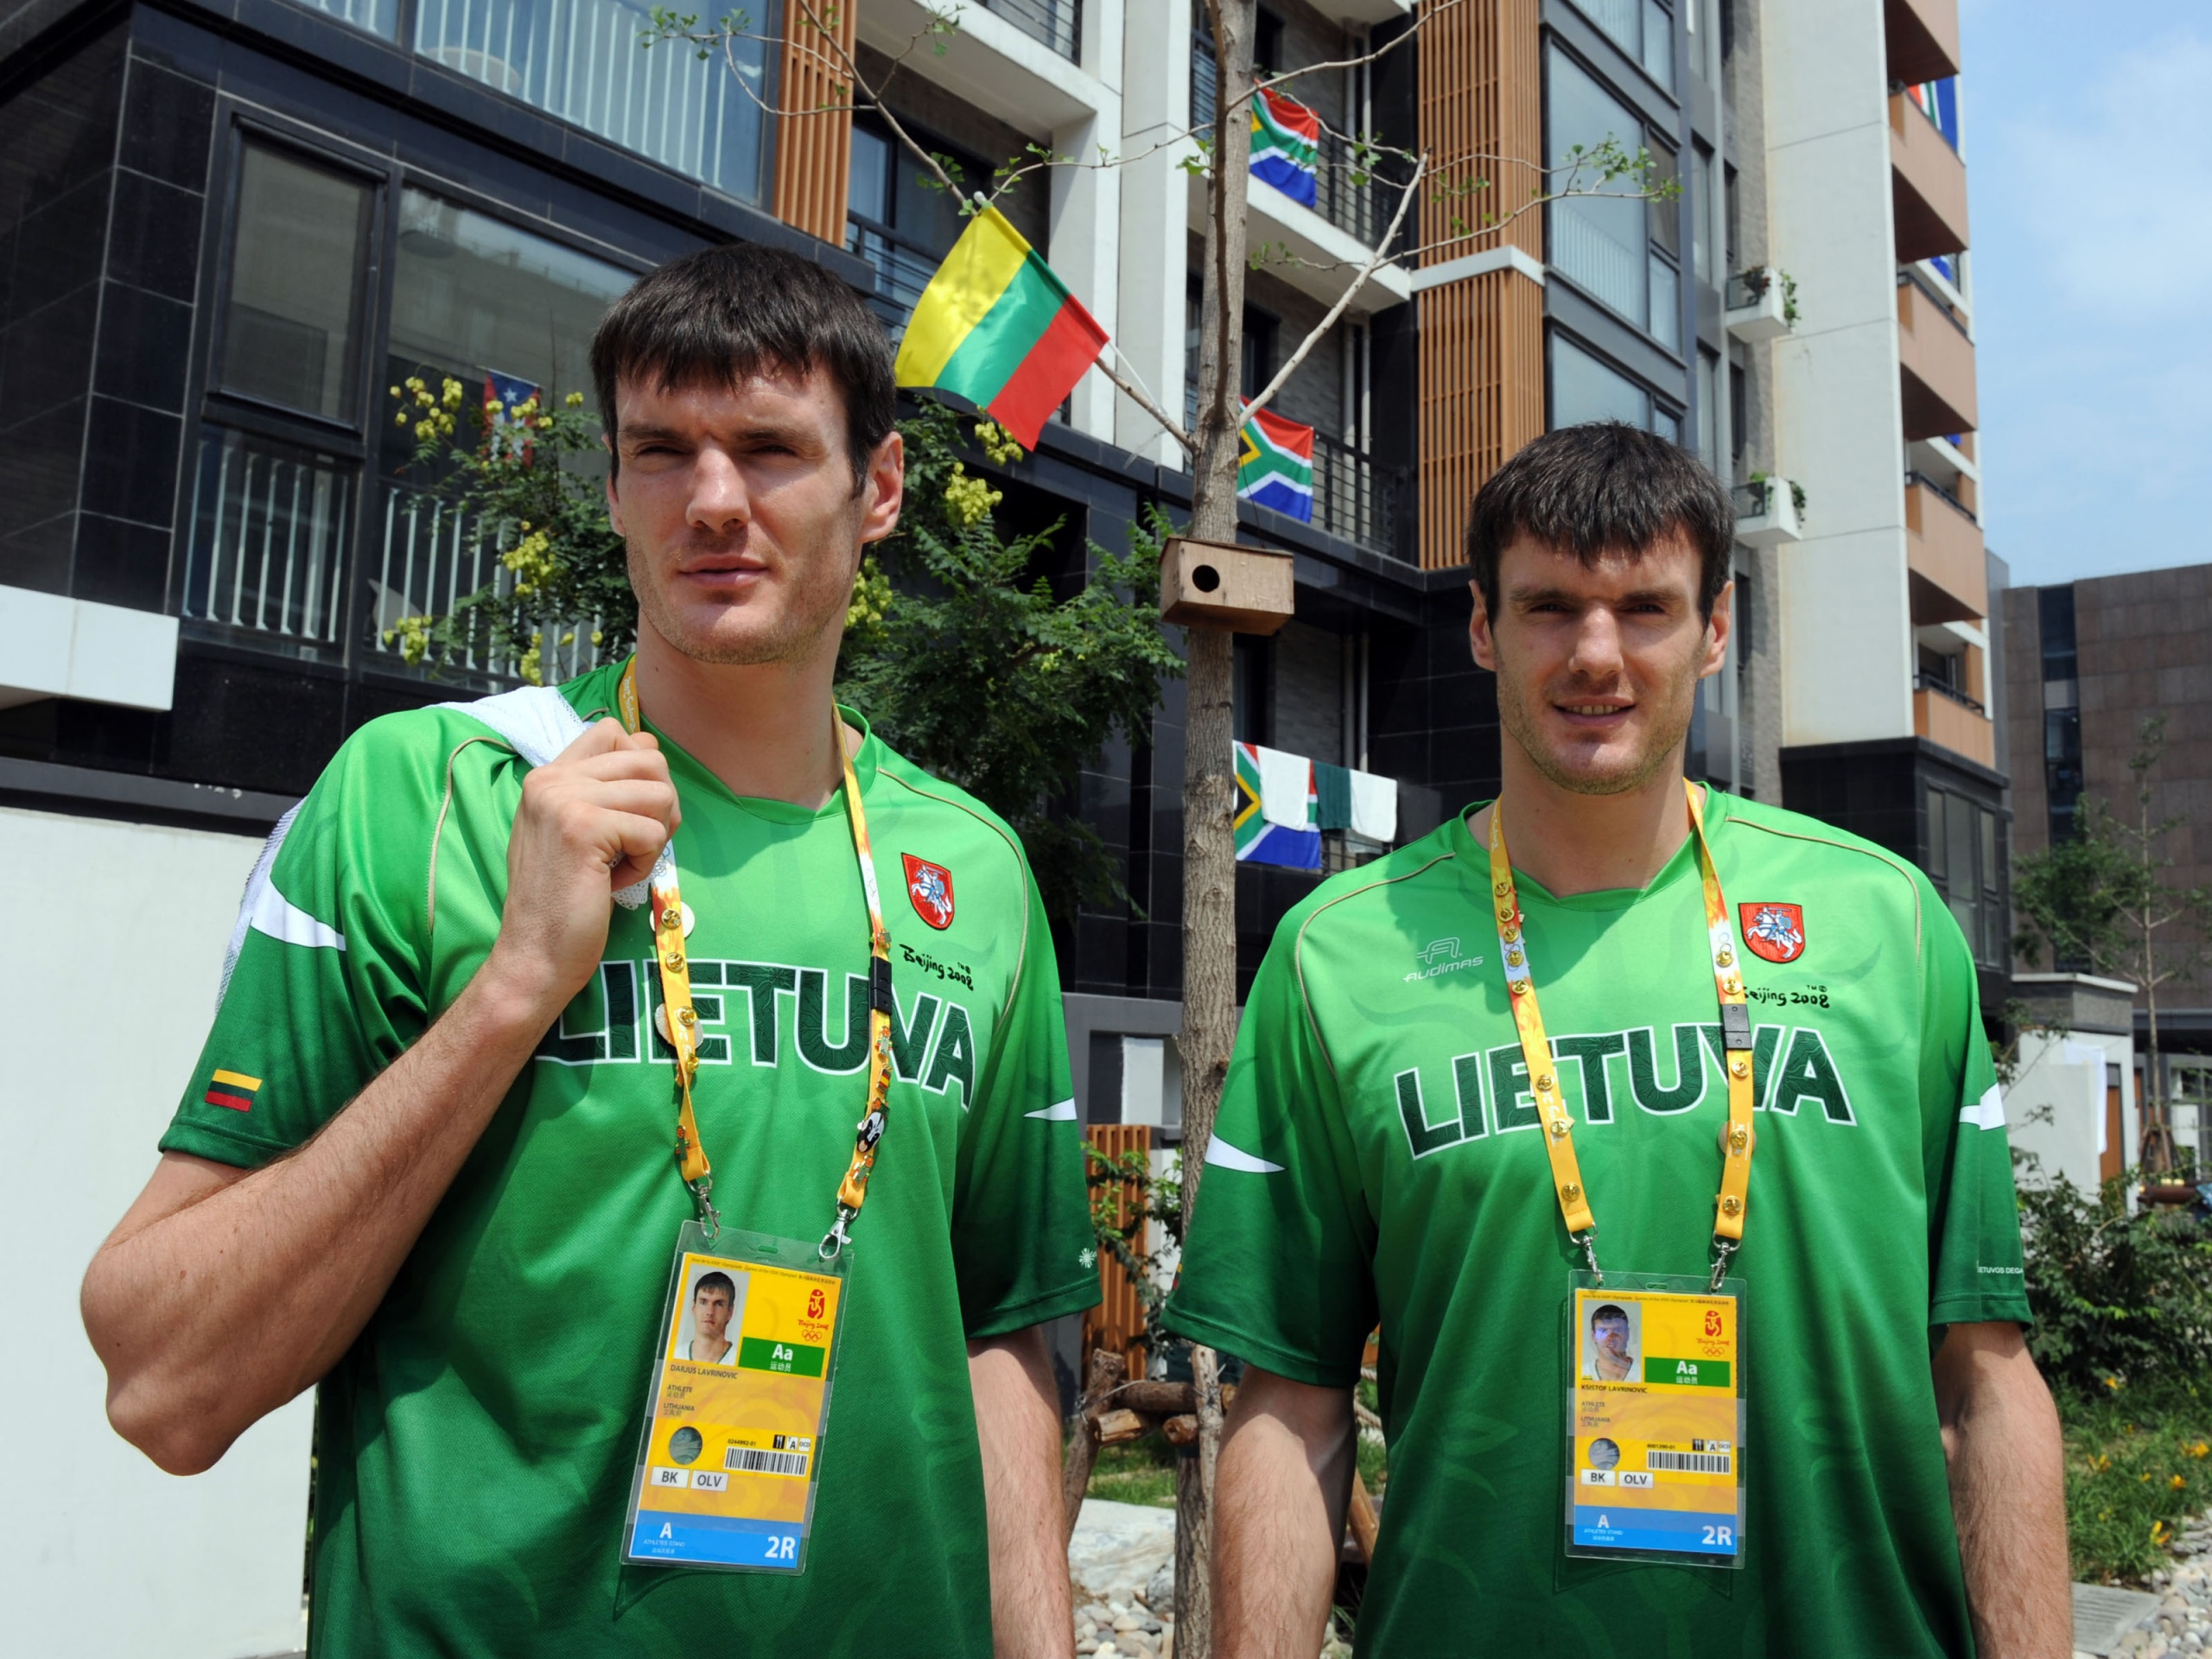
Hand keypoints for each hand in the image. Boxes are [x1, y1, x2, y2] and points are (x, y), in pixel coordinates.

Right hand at [484, 719, 679, 1017]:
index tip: (627, 813)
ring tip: (622, 864)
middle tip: (635, 844)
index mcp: (548, 775)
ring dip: (656, 836)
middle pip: (649, 758)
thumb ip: (602, 790)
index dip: (641, 768)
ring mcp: (564, 800)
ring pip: (660, 793)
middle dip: (661, 805)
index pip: (615, 733)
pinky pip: (652, 832)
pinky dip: (646, 863)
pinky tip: (614, 882)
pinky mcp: (582, 829)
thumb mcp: (576, 830)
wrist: (533, 954)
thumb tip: (651, 748)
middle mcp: (552, 779)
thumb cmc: (564, 899)